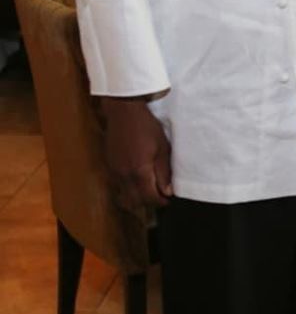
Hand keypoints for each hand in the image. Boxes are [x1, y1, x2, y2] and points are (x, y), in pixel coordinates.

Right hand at [100, 97, 172, 211]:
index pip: (149, 198)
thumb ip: (163, 172)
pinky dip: (128, 187)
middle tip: (160, 196)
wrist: (123, 111)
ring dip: (137, 196)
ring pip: (125, 194)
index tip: (168, 200)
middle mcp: (124, 176)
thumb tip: (167, 192)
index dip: (160, 202)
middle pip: (135, 201)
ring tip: (149, 188)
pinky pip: (118, 184)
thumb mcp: (162, 148)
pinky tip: (137, 178)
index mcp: (139, 172)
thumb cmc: (147, 127)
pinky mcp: (109, 165)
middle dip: (148, 202)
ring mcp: (114, 171)